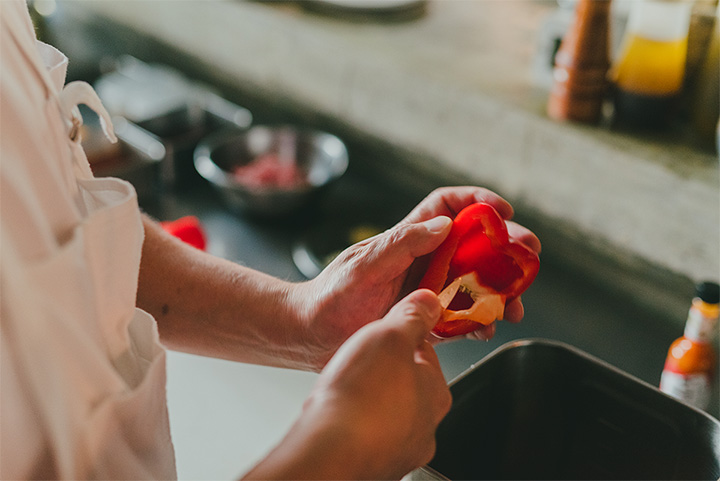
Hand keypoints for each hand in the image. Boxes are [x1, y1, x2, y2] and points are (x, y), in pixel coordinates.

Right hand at [243, 290, 451, 479]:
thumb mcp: (390, 336)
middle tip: (360, 360)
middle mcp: (425, 426)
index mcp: (436, 392)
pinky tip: (338, 416)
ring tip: (345, 388)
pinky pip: (365, 437)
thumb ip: (413, 317)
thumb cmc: (361, 397)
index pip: (426, 353)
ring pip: (386, 414)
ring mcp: (399, 450)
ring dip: (369, 400)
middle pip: (407, 386)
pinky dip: (353, 426)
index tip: (385, 332)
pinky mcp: (373, 465)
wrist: (330, 452)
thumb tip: (430, 302)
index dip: (402, 338)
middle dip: (385, 372)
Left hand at [293, 187, 539, 367]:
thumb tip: (444, 226)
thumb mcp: (366, 263)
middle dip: (506, 248)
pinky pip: (462, 318)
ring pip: (475, 284)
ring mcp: (428, 291)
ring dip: (500, 292)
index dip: (477, 201)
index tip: (503, 211)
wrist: (314, 334)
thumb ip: (403, 243)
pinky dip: (479, 323)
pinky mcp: (427, 319)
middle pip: (474, 246)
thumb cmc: (333, 293)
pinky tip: (487, 329)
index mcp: (409, 238)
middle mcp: (424, 261)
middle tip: (530, 256)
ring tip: (515, 306)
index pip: (448, 207)